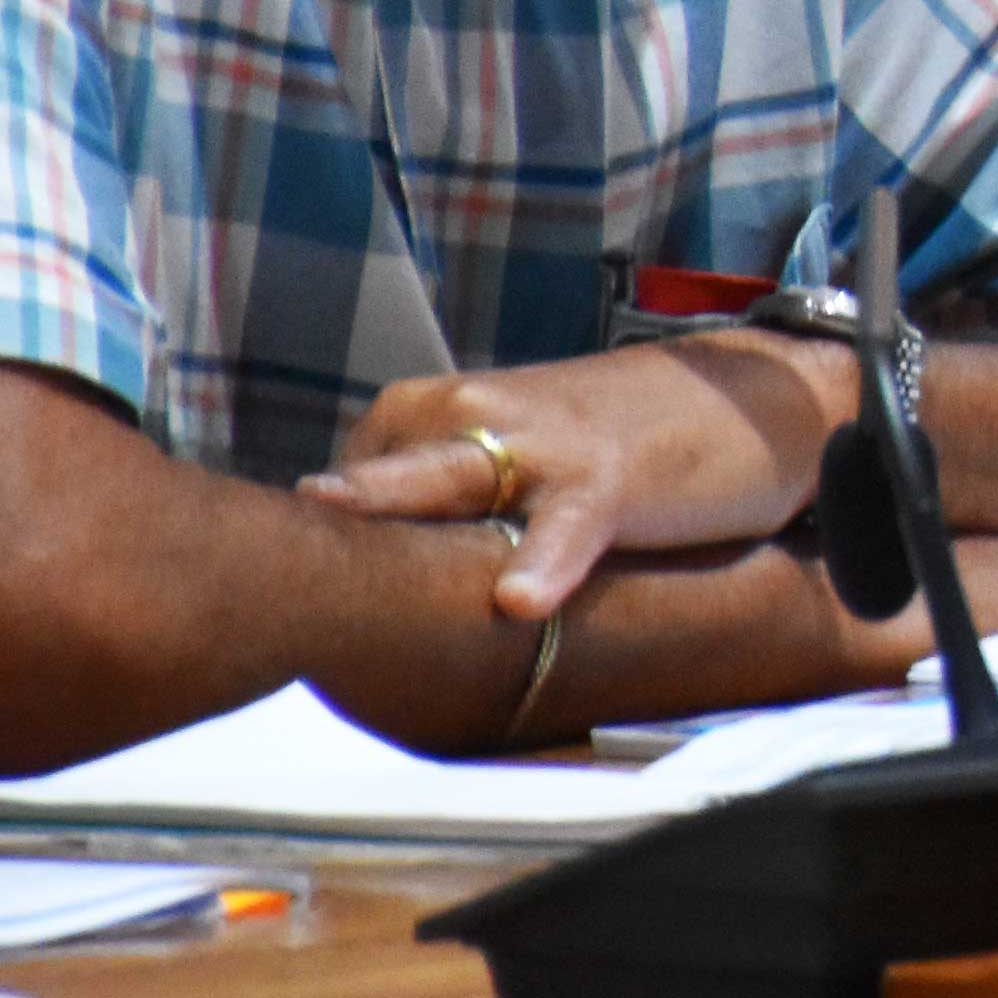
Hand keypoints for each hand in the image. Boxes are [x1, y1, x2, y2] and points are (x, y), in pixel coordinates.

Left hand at [307, 335, 844, 622]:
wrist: (758, 396)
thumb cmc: (626, 443)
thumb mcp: (515, 464)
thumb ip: (437, 510)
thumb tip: (346, 592)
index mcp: (438, 416)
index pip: (346, 484)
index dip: (312, 544)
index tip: (265, 594)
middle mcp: (474, 416)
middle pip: (374, 476)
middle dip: (315, 520)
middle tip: (239, 562)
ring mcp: (543, 445)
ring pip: (451, 479)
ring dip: (398, 508)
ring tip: (337, 537)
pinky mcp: (612, 482)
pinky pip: (568, 526)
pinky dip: (546, 560)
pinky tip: (521, 601)